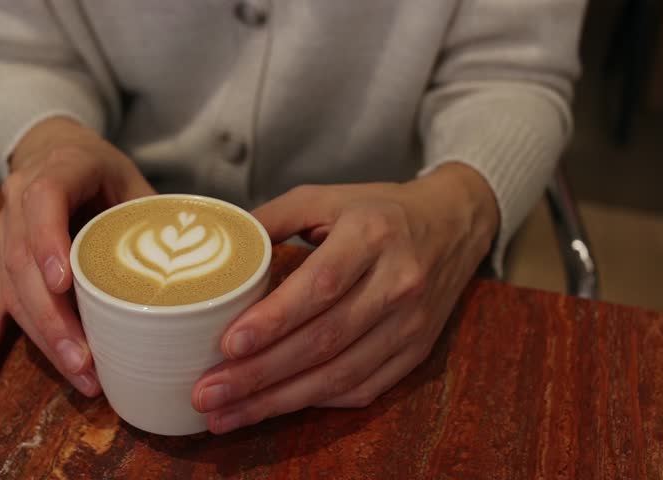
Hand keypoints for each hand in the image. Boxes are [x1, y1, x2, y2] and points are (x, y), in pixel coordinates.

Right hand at [0, 117, 155, 394]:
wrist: (52, 150)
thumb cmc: (98, 168)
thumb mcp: (130, 177)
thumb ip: (154, 213)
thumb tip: (199, 259)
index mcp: (55, 172)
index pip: (43, 201)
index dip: (49, 242)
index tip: (63, 284)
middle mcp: (17, 204)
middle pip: (24, 262)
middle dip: (54, 317)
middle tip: (86, 360)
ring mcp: (3, 234)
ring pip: (12, 290)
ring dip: (42, 337)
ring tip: (78, 374)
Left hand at [191, 163, 498, 432]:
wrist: (454, 224)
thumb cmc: (377, 210)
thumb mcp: (324, 197)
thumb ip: (271, 218)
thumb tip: (217, 249)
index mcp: (372, 234)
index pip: (321, 285)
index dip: (275, 320)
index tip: (229, 344)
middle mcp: (398, 282)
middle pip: (325, 340)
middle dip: (261, 374)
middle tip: (208, 393)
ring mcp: (412, 323)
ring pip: (340, 374)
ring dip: (279, 400)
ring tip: (228, 413)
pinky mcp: (417, 351)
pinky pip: (363, 388)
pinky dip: (315, 402)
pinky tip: (275, 407)